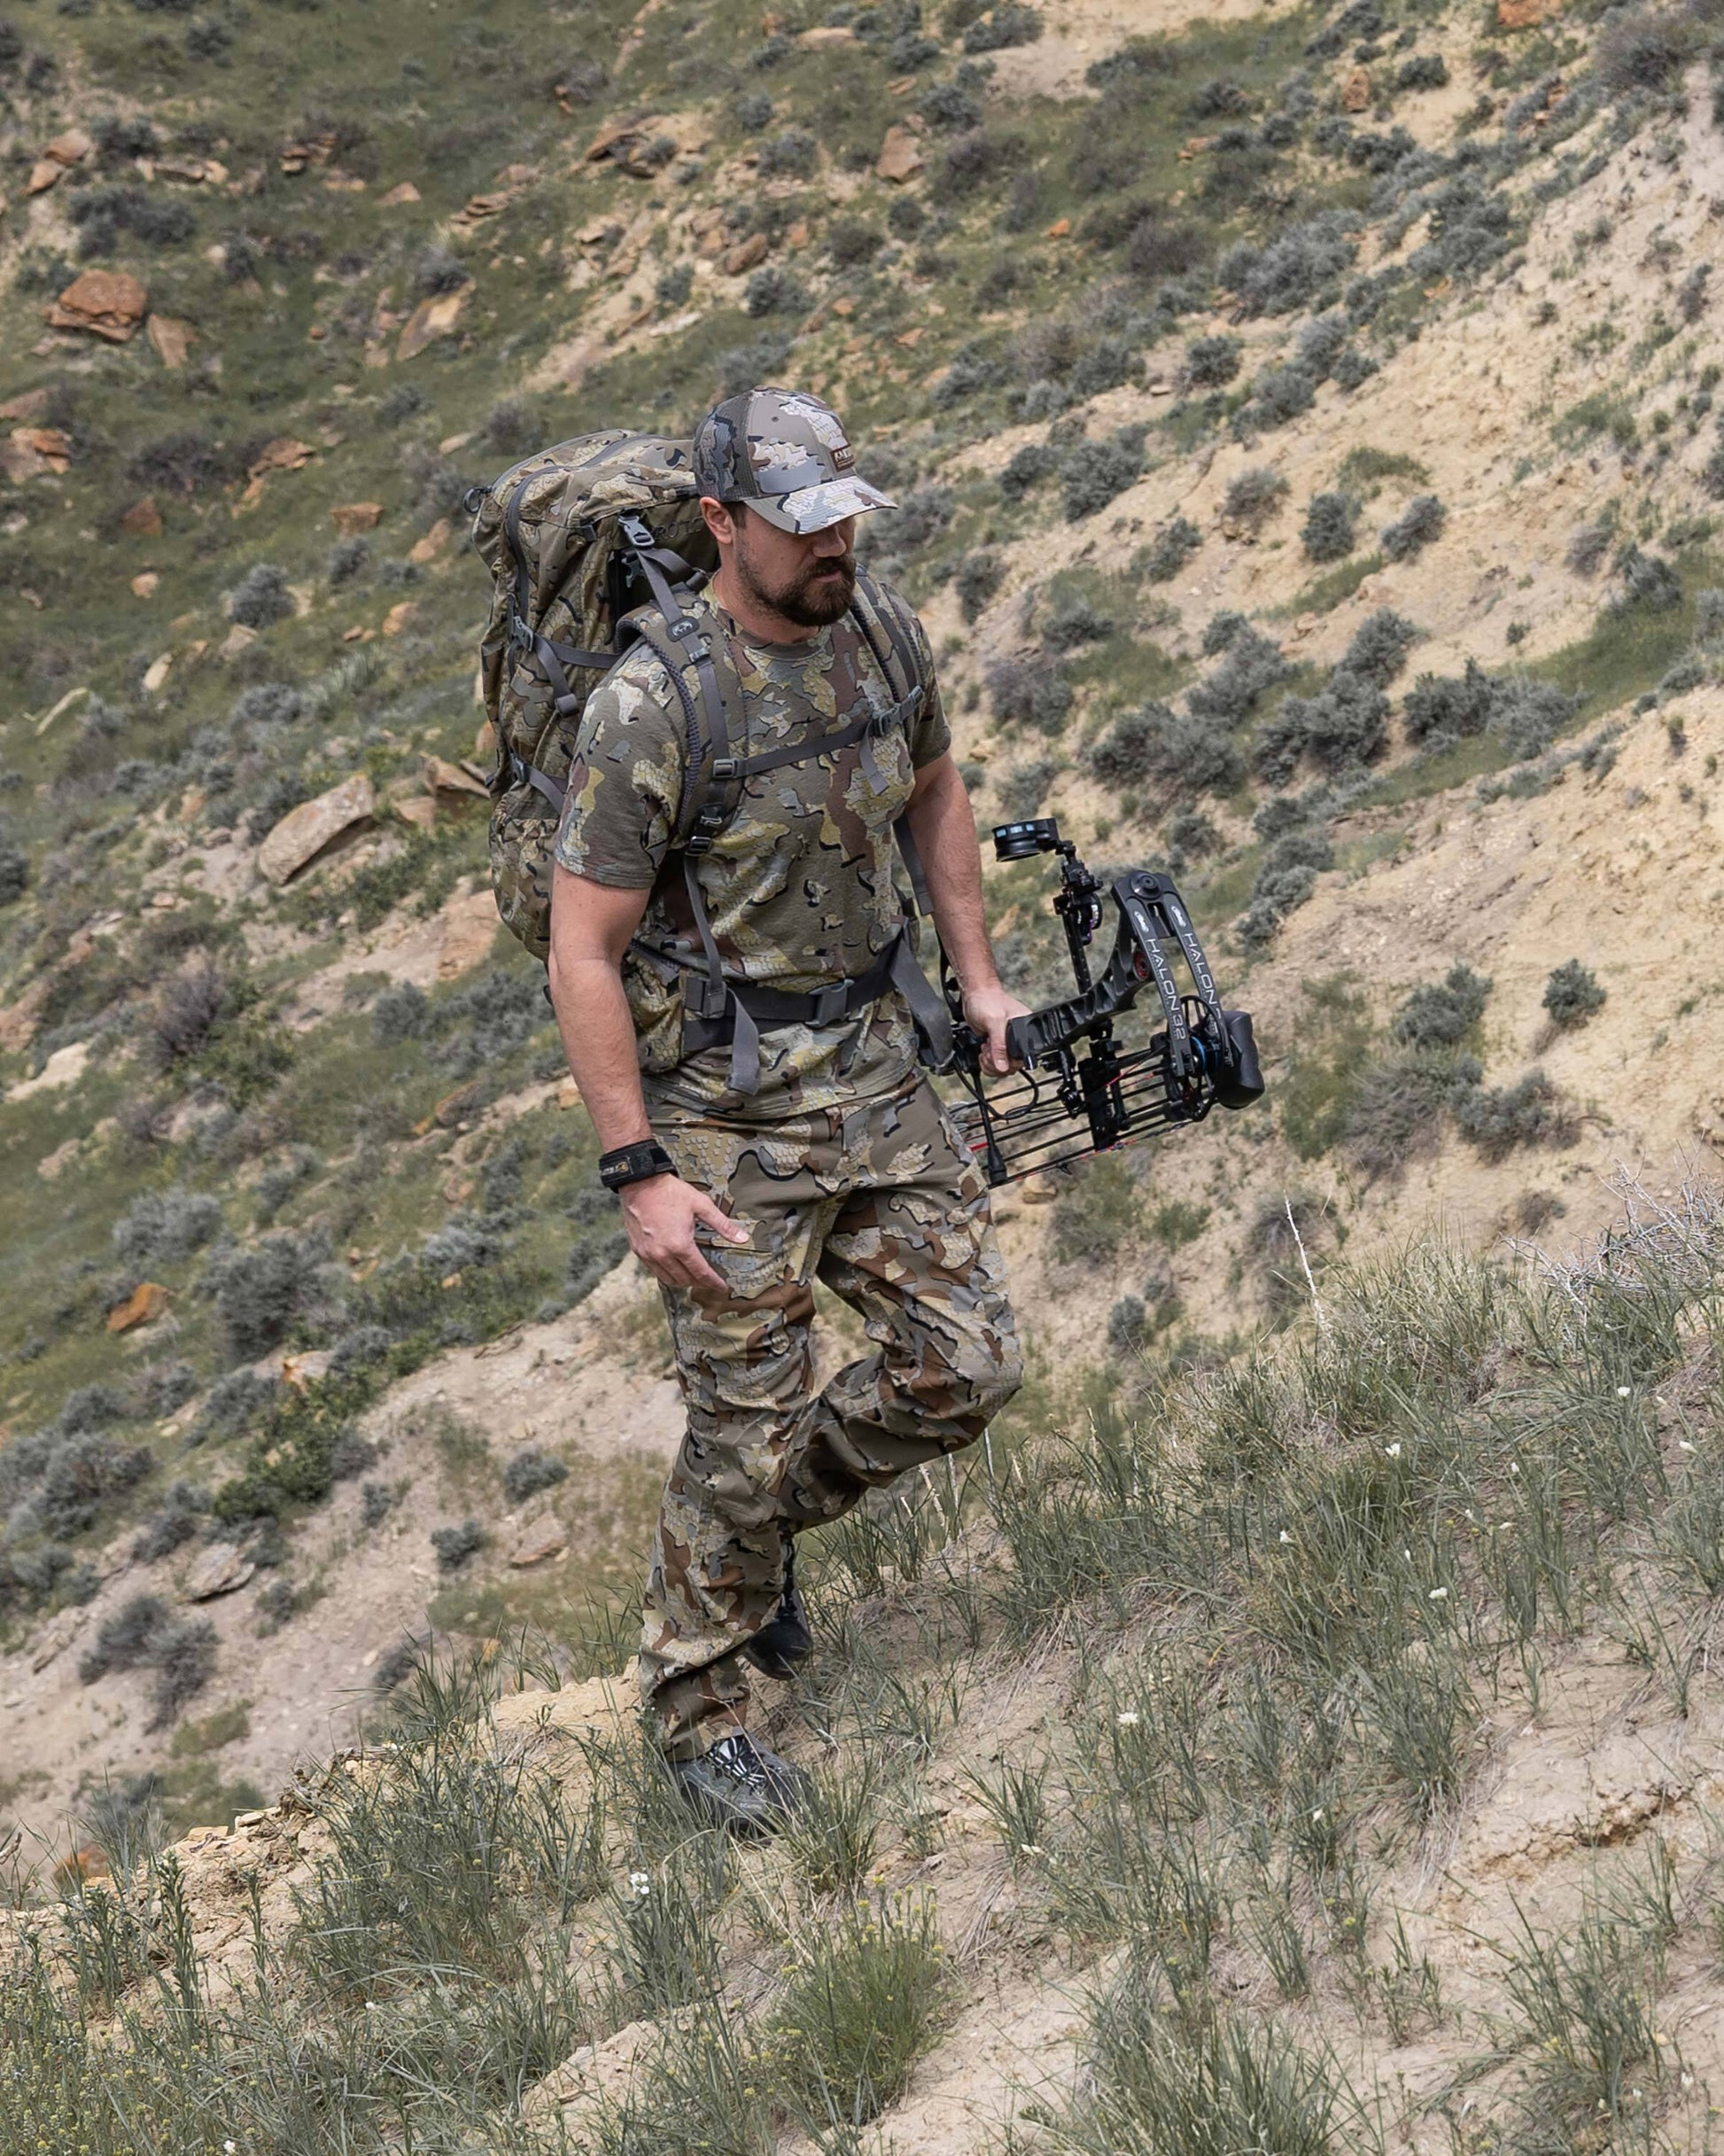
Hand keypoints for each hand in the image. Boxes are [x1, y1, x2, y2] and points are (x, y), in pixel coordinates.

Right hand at [622, 1174, 749, 1296]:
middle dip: (700, 1283)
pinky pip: (655, 1271)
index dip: (714, 1283)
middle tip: (710, 1281)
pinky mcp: (638, 1251)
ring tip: (694, 1277)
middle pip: (685, 1279)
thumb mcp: (701, 1205)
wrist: (639, 1184)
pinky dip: (667, 1273)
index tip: (723, 1288)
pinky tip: (674, 1267)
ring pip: (668, 1279)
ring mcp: (648, 1254)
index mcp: (680, 1245)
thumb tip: (743, 1238)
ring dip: (683, 1281)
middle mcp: (663, 1254)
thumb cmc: (670, 1193)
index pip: (701, 1273)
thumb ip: (723, 1225)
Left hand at [962, 980, 1031, 1076]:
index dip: (1008, 1062)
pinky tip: (984, 1049)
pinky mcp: (997, 1044)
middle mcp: (1019, 1037)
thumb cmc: (987, 1000)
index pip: (1022, 1057)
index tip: (995, 1056)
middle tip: (988, 1053)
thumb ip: (999, 1045)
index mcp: (1026, 1030)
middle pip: (1012, 1065)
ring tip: (985, 1050)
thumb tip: (1003, 1066)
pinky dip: (987, 1061)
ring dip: (990, 1063)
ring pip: (1003, 1066)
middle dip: (996, 1063)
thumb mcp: (994, 1022)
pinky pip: (996, 1061)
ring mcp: (1007, 1042)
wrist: (974, 994)